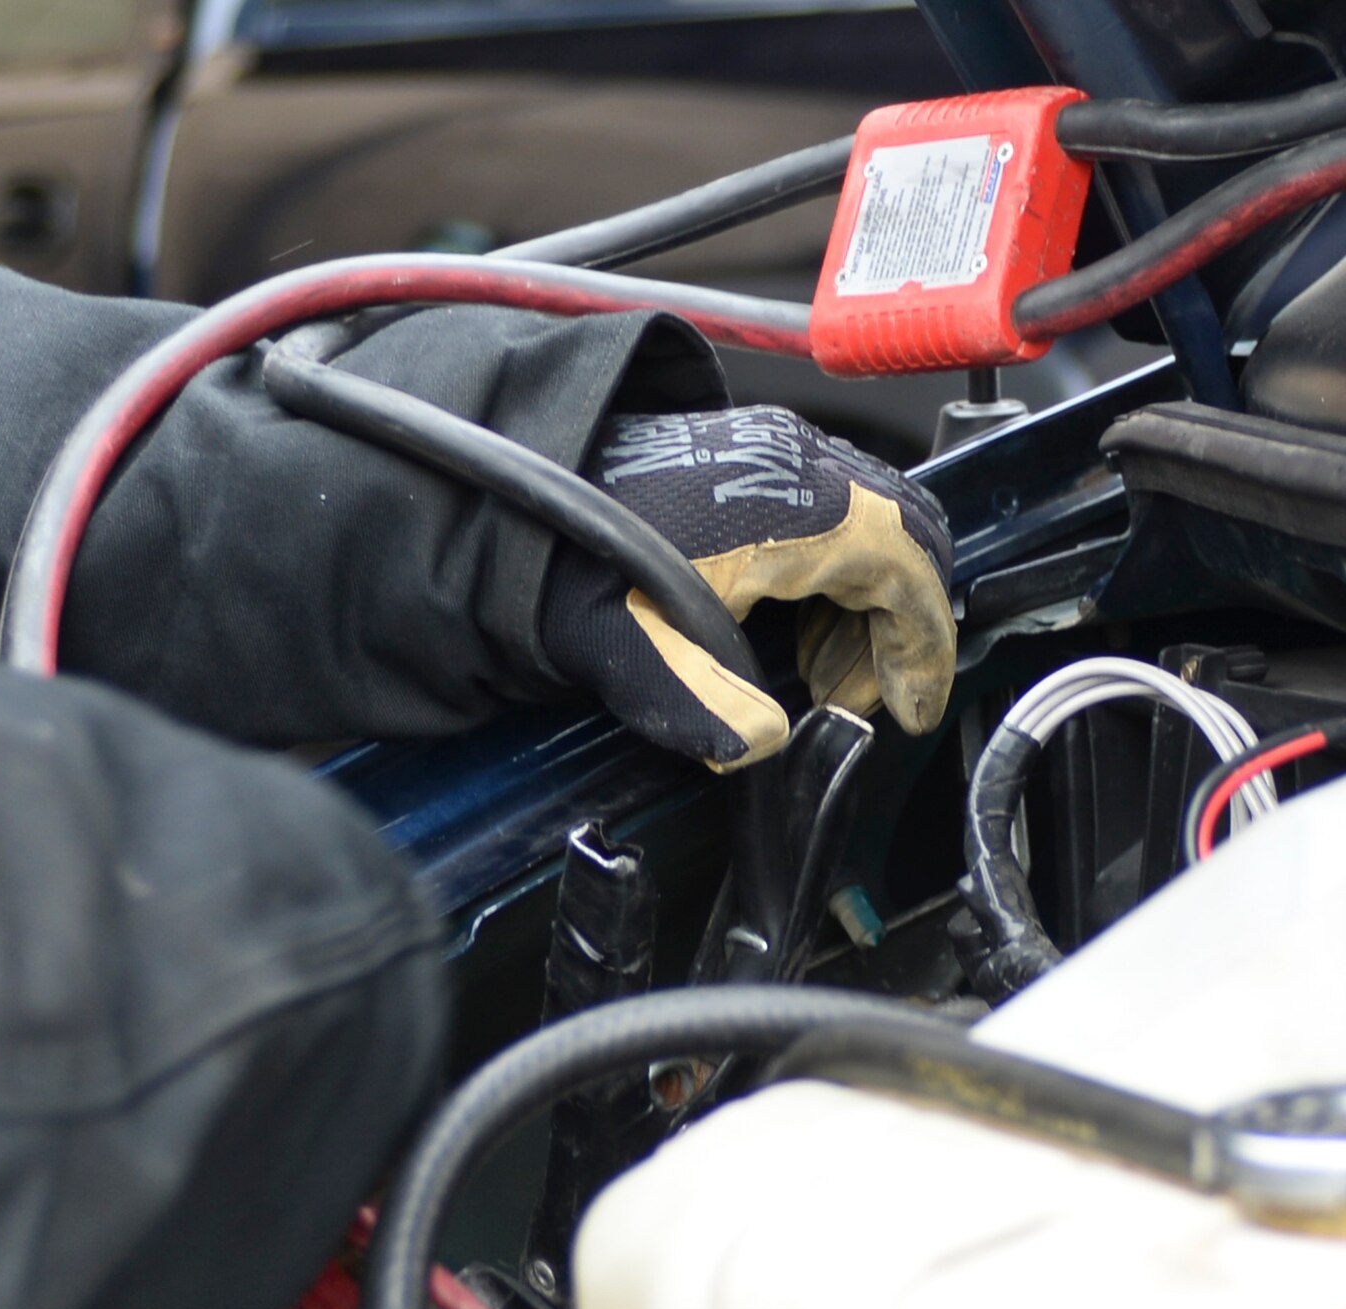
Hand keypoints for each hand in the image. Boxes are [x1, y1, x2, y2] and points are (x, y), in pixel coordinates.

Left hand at [540, 406, 956, 769]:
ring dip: (863, 599)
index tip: (911, 707)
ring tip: (818, 672)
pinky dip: (830, 569)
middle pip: (907, 536)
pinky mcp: (745, 450)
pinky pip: (829, 506)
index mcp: (794, 508)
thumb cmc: (566, 559)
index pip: (908, 576)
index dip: (921, 652)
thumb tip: (761, 744)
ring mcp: (772, 448)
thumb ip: (705, 709)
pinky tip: (785, 624)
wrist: (503, 494)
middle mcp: (796, 462)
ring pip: (872, 519)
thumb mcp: (633, 651)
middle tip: (865, 696)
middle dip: (900, 624)